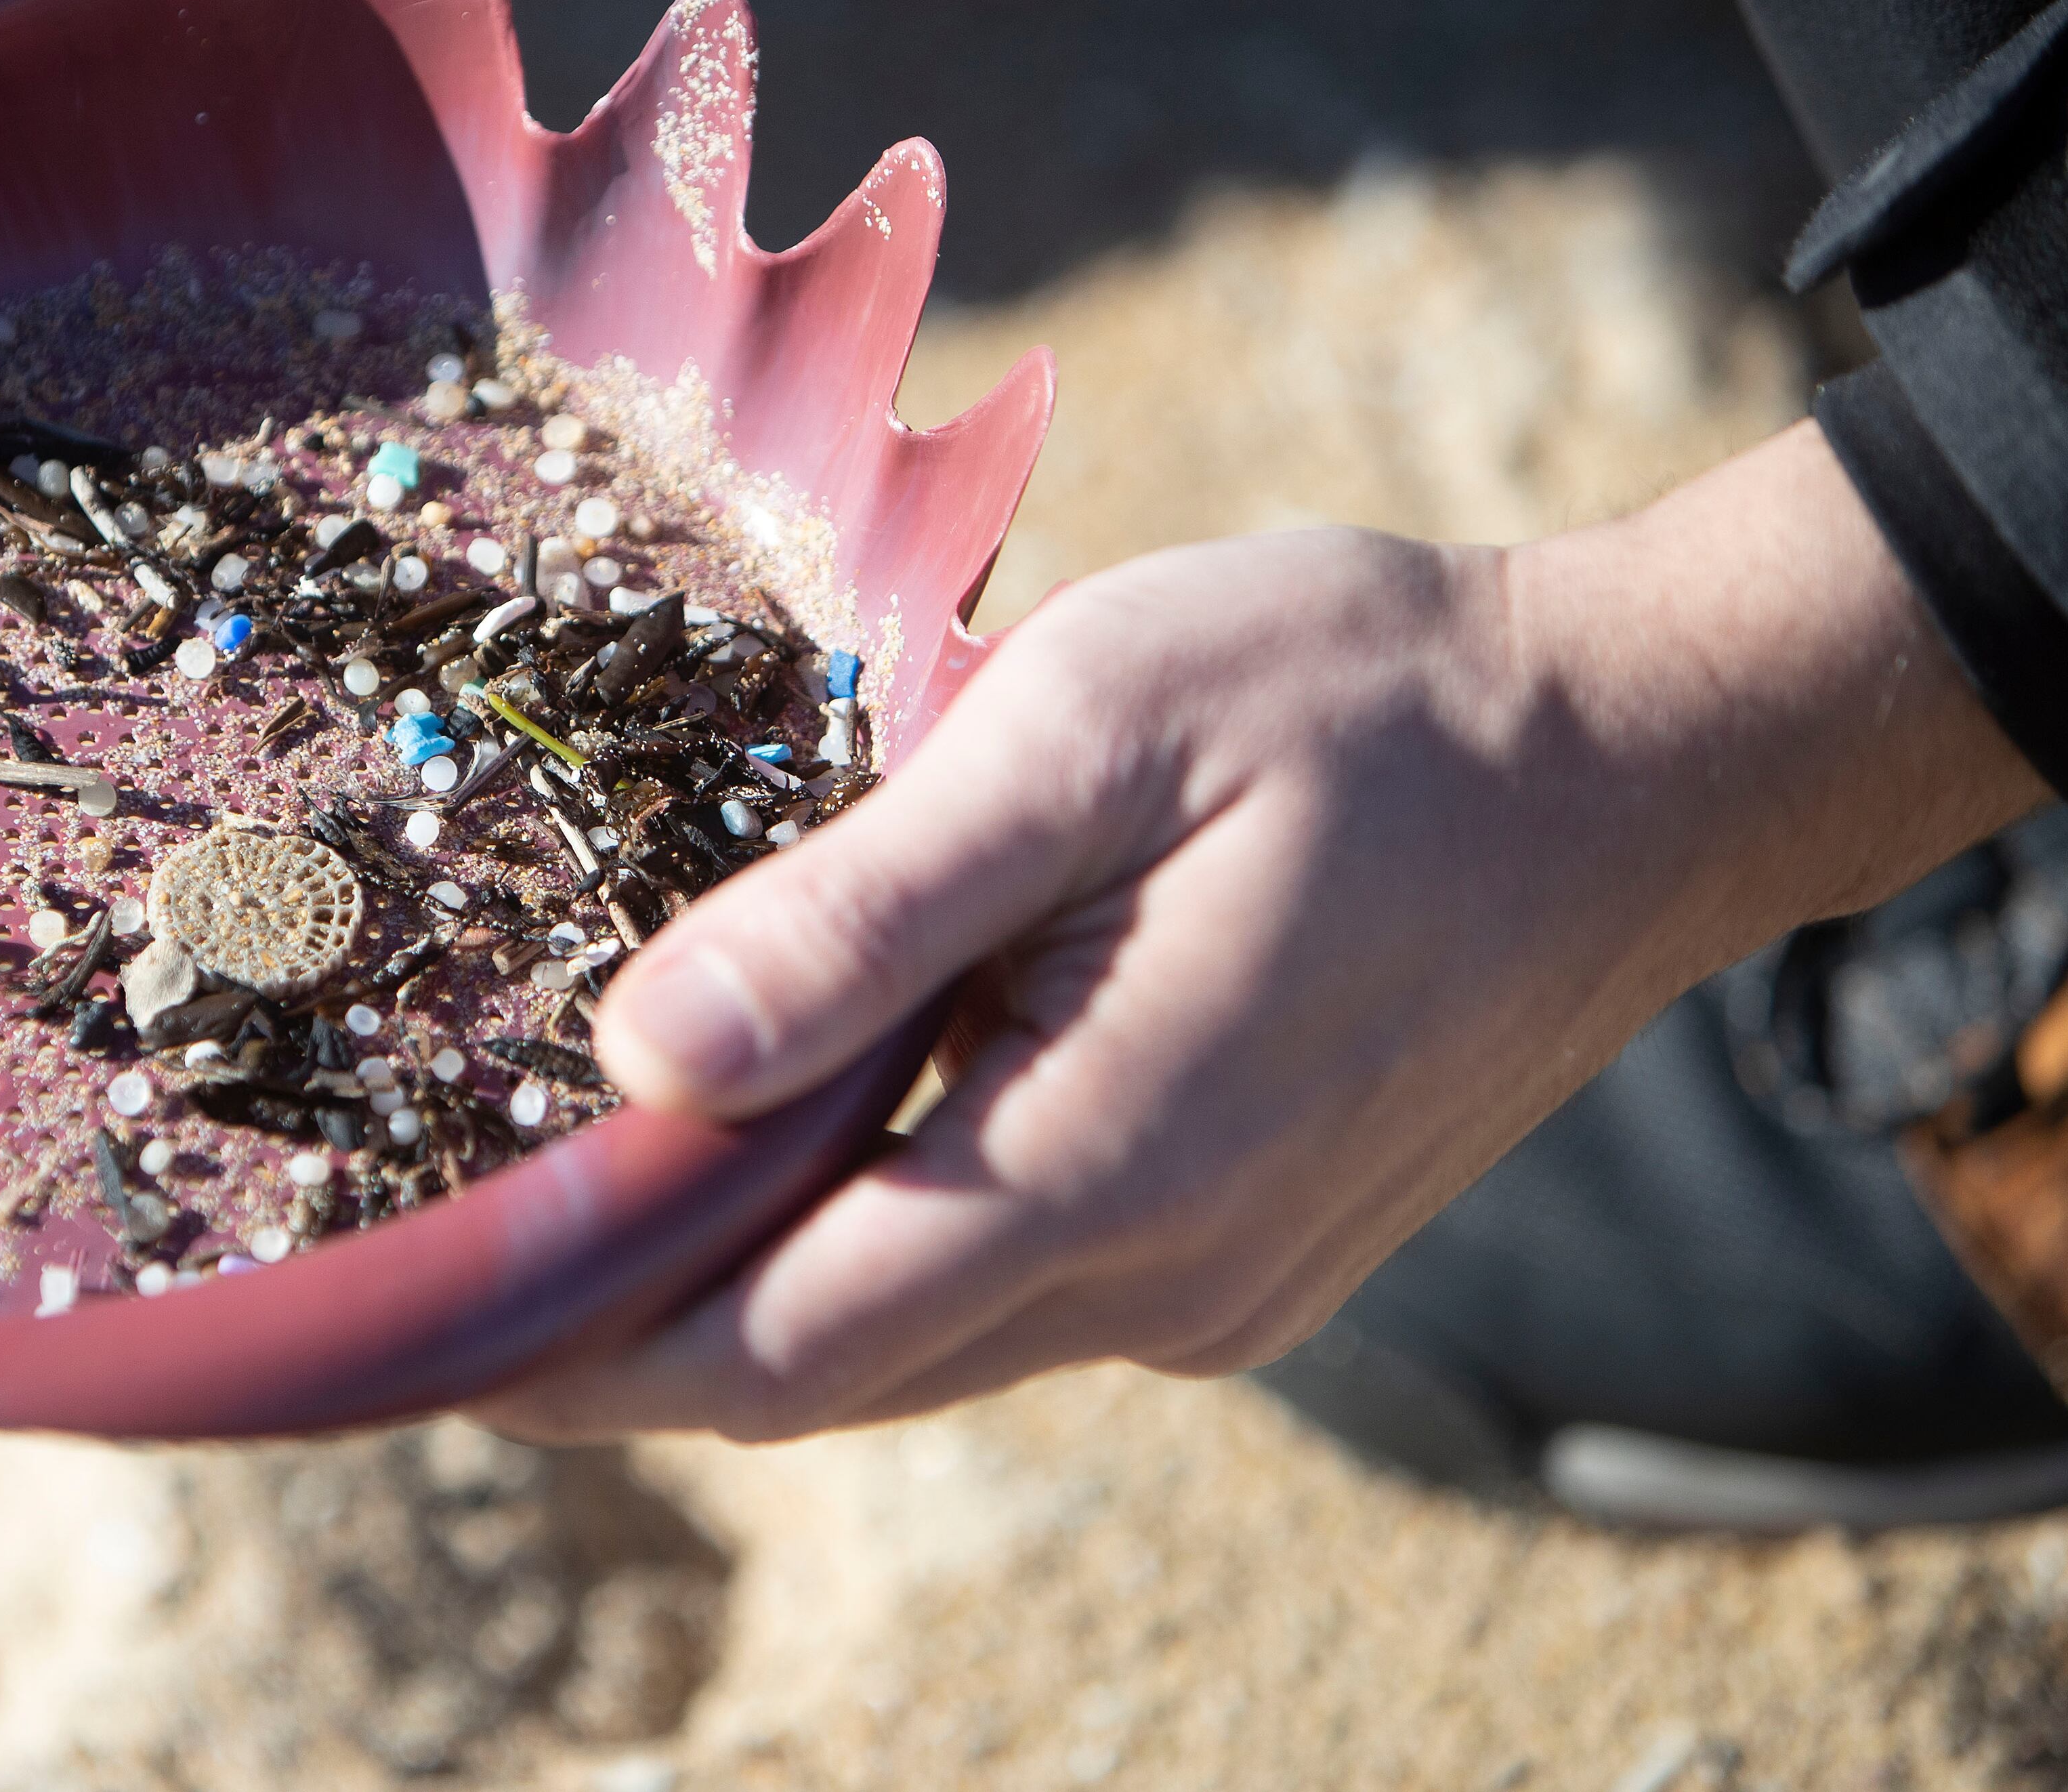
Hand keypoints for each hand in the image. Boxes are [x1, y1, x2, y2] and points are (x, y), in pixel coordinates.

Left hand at [483, 421, 2043, 1439]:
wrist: (1644, 756)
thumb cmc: (1361, 697)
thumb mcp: (1087, 731)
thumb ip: (862, 910)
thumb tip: (644, 1054)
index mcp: (1107, 1161)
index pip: (770, 1343)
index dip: (578, 1352)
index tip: (423, 1332)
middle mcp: (1165, 1278)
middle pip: (824, 1369)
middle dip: (633, 1338)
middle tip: (463, 1261)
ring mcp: (1222, 1285)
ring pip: (916, 1342)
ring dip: (754, 1290)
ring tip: (594, 1199)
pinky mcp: (1254, 1252)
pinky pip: (1013, 1294)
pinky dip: (881, 1248)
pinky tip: (807, 1139)